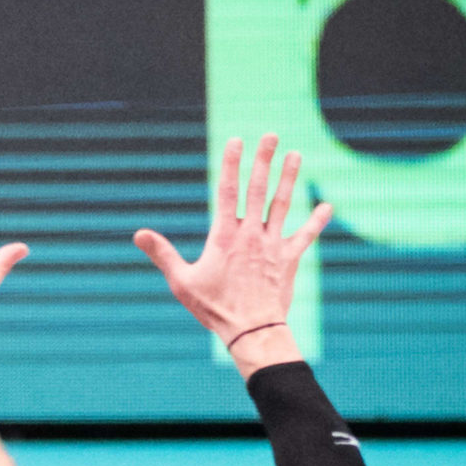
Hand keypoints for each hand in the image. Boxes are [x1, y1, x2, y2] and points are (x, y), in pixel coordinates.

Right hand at [134, 134, 330, 359]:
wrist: (251, 329)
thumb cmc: (214, 307)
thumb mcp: (181, 281)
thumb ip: (162, 254)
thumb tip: (138, 234)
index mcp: (225, 236)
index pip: (227, 191)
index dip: (231, 164)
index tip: (236, 141)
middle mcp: (251, 234)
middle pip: (259, 189)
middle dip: (264, 160)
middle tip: (271, 136)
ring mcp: (273, 245)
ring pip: (283, 204)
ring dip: (289, 178)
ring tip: (296, 155)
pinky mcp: (289, 259)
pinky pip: (305, 236)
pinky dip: (316, 221)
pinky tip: (326, 206)